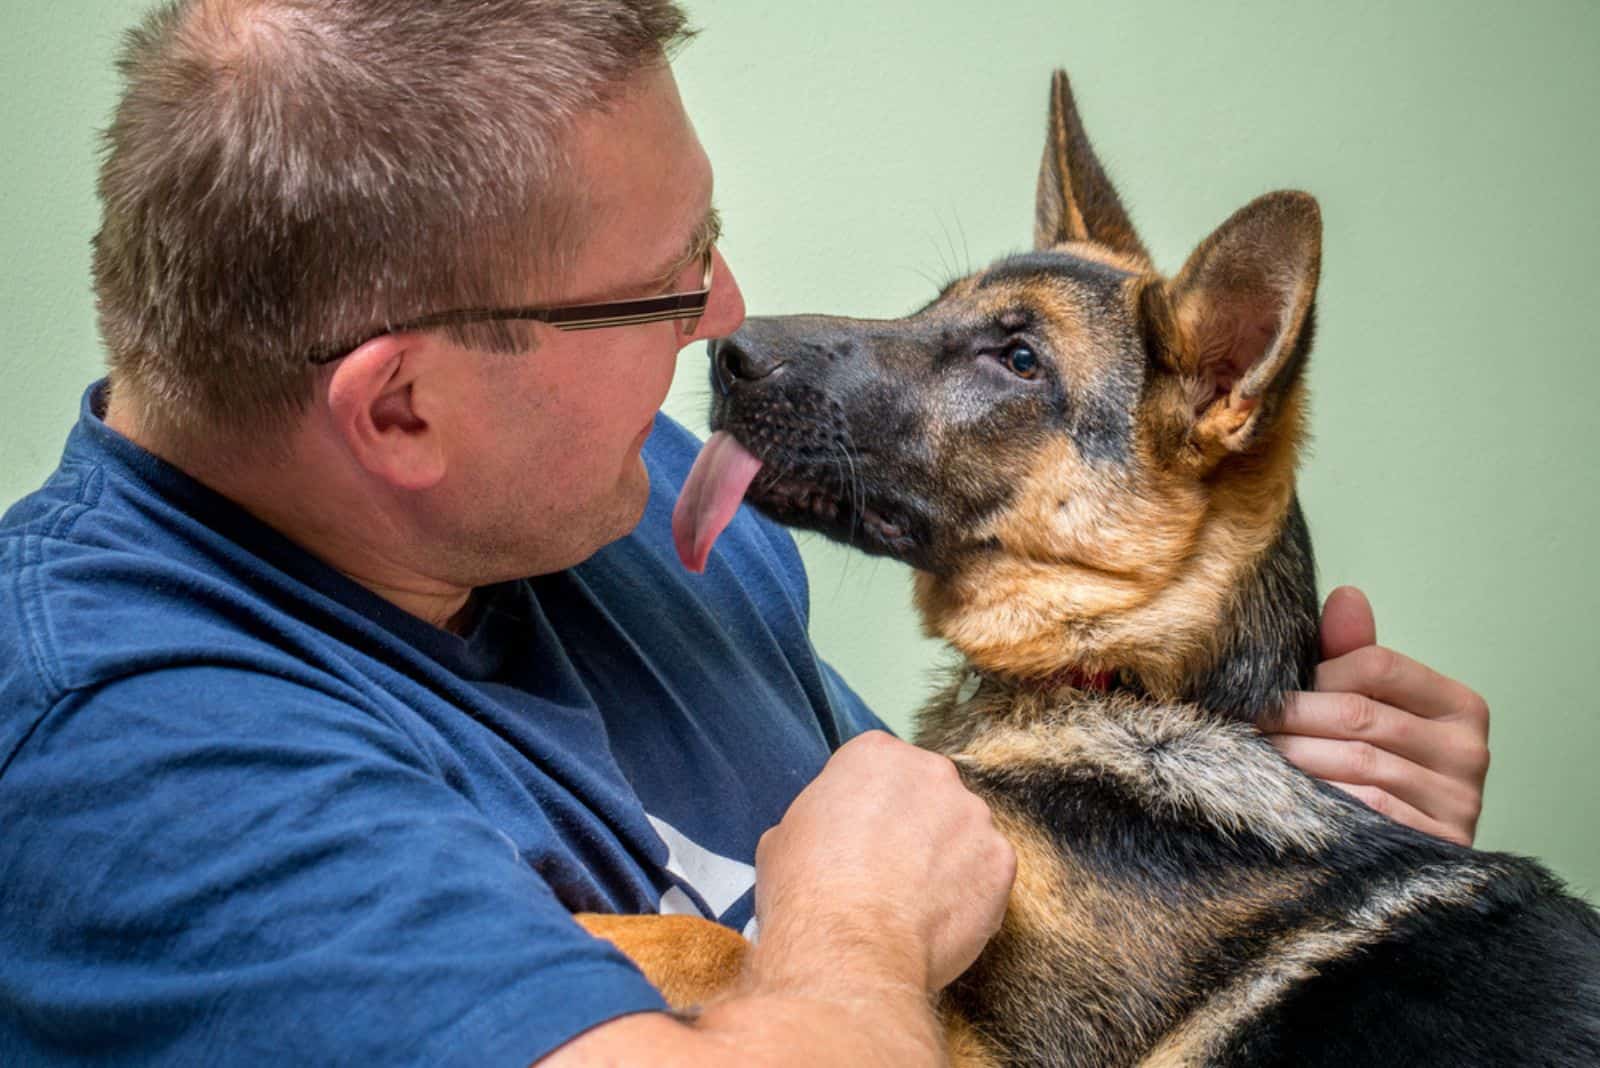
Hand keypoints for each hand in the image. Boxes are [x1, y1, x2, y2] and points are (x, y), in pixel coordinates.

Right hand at [753, 731, 1015, 991]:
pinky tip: (938, 922)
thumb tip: (825, 837)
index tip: (860, 837)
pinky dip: (970, 896)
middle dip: (914, 827)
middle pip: (928, 794)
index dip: (869, 807)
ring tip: (914, 905)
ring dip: (946, 861)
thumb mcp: (783, 837)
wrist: (847, 947)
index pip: (879, 768)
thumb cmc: (805, 890)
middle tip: (890, 871)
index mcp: (875, 754)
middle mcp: (932, 771)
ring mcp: (973, 814)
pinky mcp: (1001, 861)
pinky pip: (987, 875)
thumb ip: (819, 819)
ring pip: (963, 834)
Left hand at [1266, 586, 1489, 845]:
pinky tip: (1278, 793)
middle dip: (1290, 717)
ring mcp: (1457, 803)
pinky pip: (1362, 811)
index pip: (1377, 665)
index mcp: (1460, 706)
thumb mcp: (1370, 707)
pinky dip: (1314, 798)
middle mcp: (1469, 752)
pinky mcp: (1434, 847)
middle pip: (1359, 715)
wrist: (1398, 866)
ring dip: (1291, 757)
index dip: (1318, 672)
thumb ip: (1353, 655)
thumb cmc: (1379, 769)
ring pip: (1355, 764)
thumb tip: (1346, 595)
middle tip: (1243, 721)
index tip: (1275, 688)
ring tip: (1246, 753)